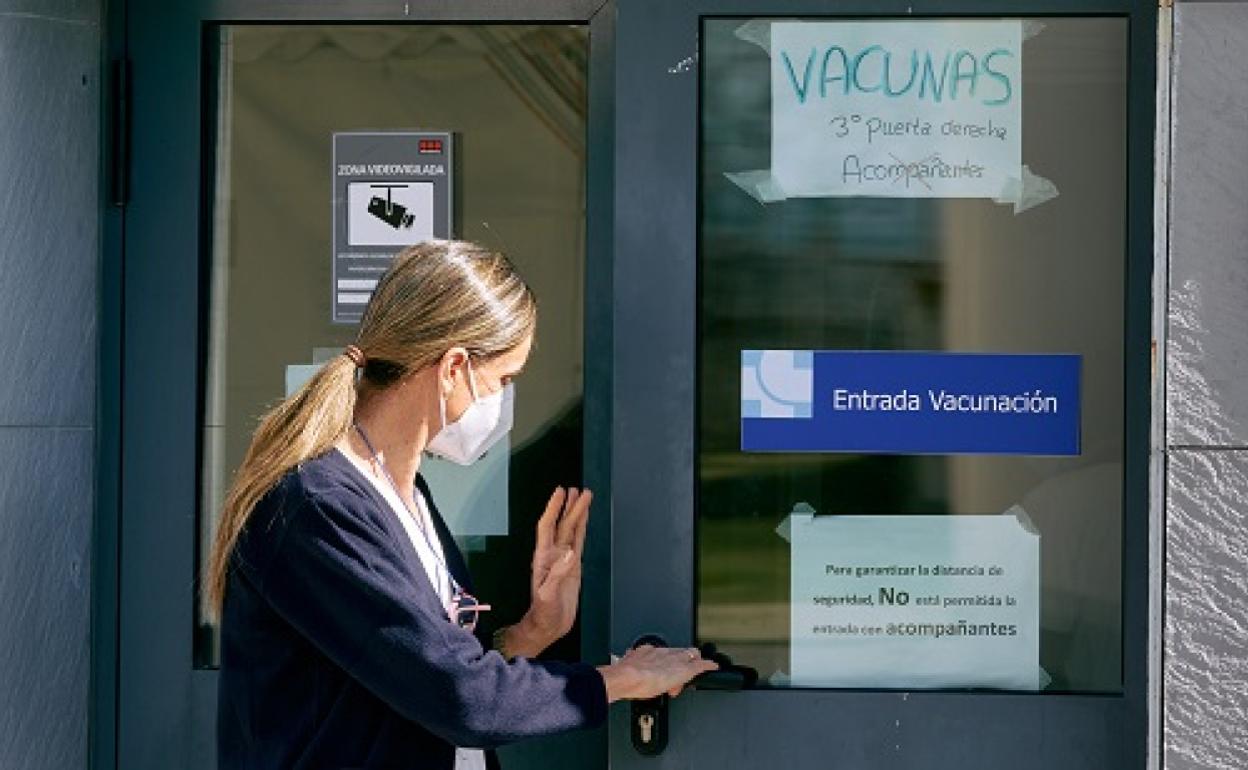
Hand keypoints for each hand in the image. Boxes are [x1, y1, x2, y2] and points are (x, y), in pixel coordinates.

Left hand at [511, 487, 591, 655]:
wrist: (549, 626)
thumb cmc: (543, 612)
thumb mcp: (547, 594)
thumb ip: (558, 573)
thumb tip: (570, 553)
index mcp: (543, 557)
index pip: (548, 526)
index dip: (554, 509)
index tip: (560, 493)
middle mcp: (553, 555)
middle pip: (562, 524)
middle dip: (570, 507)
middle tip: (579, 491)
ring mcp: (564, 560)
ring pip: (572, 531)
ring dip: (577, 514)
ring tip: (583, 497)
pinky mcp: (573, 567)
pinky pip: (579, 543)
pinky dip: (582, 529)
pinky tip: (585, 520)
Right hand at [597, 645, 718, 702]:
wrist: (627, 677)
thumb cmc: (622, 676)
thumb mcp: (623, 668)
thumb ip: (624, 666)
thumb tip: (616, 672)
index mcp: (646, 651)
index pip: (662, 653)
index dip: (665, 662)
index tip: (661, 672)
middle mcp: (662, 652)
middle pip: (677, 653)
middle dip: (681, 661)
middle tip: (678, 678)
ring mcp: (673, 660)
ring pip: (690, 656)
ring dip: (694, 663)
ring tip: (699, 669)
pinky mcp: (684, 670)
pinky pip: (701, 665)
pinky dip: (708, 666)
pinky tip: (713, 667)